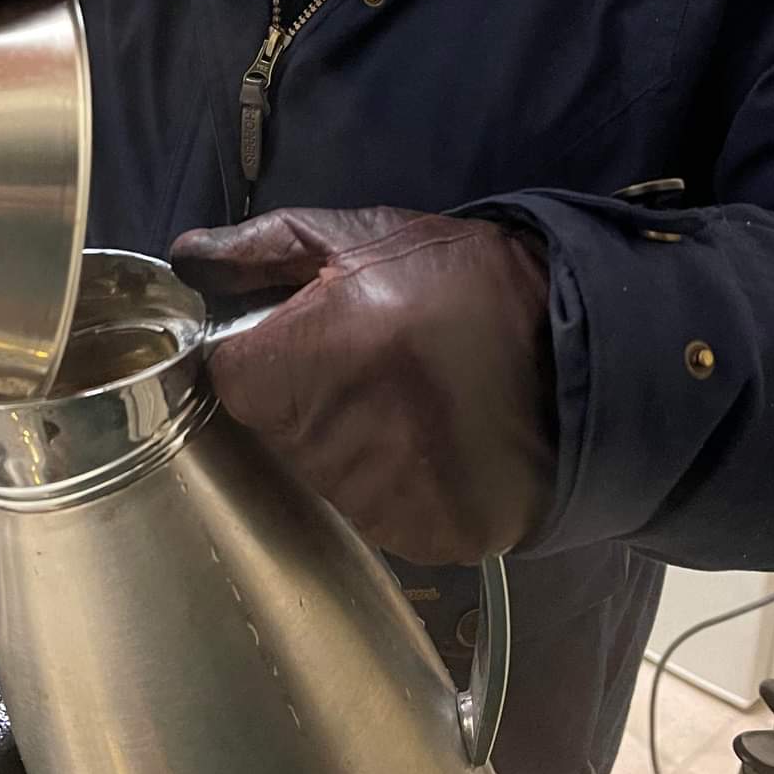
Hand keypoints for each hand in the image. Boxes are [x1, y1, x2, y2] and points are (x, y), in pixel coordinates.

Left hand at [172, 207, 555, 564]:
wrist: (586, 350)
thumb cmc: (468, 281)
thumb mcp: (364, 237)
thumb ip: (263, 249)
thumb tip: (187, 257)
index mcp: (304, 361)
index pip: (231, 376)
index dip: (263, 351)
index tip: (305, 335)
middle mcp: (331, 441)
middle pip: (275, 426)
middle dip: (307, 392)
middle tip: (373, 358)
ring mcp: (375, 499)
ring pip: (321, 471)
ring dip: (350, 438)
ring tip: (412, 397)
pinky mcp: (420, 536)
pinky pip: (374, 508)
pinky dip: (394, 480)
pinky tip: (435, 440)